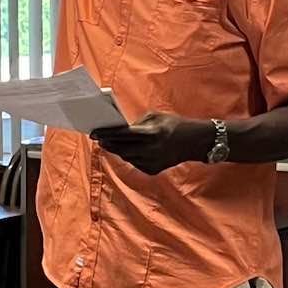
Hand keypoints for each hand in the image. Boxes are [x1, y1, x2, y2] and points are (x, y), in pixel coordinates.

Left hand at [91, 113, 213, 175]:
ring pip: (126, 157)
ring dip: (118, 150)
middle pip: (121, 149)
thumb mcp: (156, 116)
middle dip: (108, 144)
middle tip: (99, 139)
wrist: (193, 142)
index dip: (107, 134)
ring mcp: (151, 162)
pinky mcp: (152, 170)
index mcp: (151, 133)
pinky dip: (131, 156)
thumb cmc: (174, 124)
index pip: (122, 135)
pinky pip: (135, 163)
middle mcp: (150, 150)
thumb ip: (137, 123)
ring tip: (112, 144)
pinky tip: (131, 150)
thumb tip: (121, 129)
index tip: (94, 133)